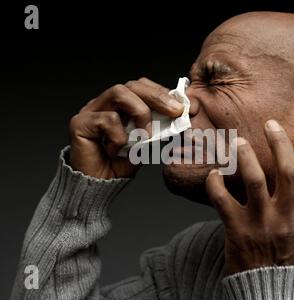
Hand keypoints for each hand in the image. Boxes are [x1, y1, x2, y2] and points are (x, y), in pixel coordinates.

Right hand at [69, 78, 183, 178]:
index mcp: (119, 106)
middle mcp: (104, 104)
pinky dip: (119, 136)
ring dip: (139, 112)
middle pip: (131, 85)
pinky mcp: (80, 123)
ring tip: (145, 134)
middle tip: (175, 111)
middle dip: (157, 96)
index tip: (180, 106)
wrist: (99, 185)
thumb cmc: (119, 164)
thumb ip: (156, 127)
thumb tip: (178, 115)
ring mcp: (90, 111)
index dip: (161, 93)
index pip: (141, 88)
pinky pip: (107, 119)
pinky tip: (115, 150)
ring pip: (119, 93)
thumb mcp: (145, 143)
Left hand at [206, 120, 293, 274]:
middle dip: (280, 144)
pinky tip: (214, 173)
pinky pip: (222, 201)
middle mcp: (286, 218)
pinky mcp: (236, 230)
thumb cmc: (293, 262)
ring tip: (238, 141)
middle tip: (270, 124)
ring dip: (246, 158)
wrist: (269, 292)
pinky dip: (215, 185)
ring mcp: (260, 223)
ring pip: (254, 181)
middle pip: (287, 173)